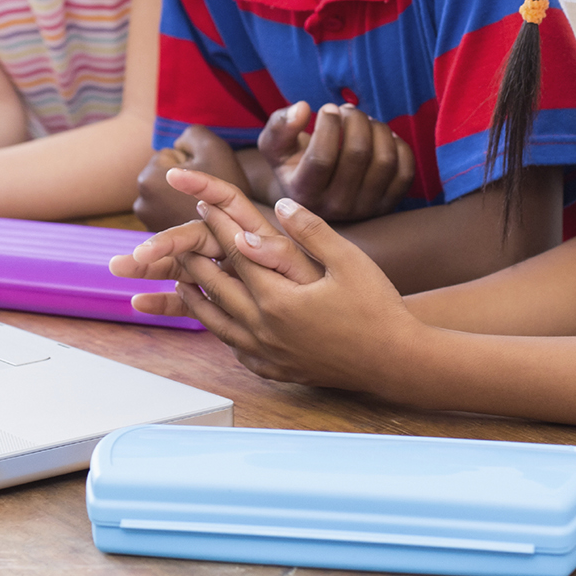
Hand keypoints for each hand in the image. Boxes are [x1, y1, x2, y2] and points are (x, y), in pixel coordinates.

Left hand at [111, 167, 419, 390]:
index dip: (218, 227)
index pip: (237, 254)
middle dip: (197, 259)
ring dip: (197, 300)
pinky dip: (220, 331)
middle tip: (180, 240)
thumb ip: (310, 231)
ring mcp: (268, 353)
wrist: (396, 362)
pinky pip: (236, 348)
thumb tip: (280, 205)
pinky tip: (220, 324)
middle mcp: (264, 329)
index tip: (202, 205)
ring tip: (182, 282)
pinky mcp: (276, 369)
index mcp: (278, 299)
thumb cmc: (377, 308)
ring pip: (218, 323)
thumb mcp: (348, 261)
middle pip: (218, 288)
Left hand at [133, 125, 247, 231]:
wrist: (242, 232)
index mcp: (148, 179)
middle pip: (164, 176)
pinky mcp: (157, 235)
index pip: (169, 155)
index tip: (205, 176)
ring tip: (202, 206)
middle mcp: (140, 203)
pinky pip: (169, 213)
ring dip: (181, 196)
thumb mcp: (213, 147)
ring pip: (167, 194)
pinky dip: (181, 212)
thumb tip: (178, 143)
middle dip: (183, 180)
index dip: (192, 162)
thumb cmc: (227, 188)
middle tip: (205, 193)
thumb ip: (190, 135)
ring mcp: (147, 223)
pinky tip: (197, 218)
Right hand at [257, 101, 415, 222]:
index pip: (321, 158)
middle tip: (347, 110)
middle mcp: (336, 207)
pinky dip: (398, 146)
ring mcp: (365, 208)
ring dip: (377, 129)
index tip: (327, 108)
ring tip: (364, 120)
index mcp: (304, 194)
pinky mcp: (388, 205)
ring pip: (384, 160)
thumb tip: (302, 108)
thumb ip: (280, 125)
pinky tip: (381, 136)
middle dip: (355, 120)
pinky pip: (404, 171)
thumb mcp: (274, 146)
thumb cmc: (293, 162)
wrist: (315, 194)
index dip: (328, 126)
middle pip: (357, 154)